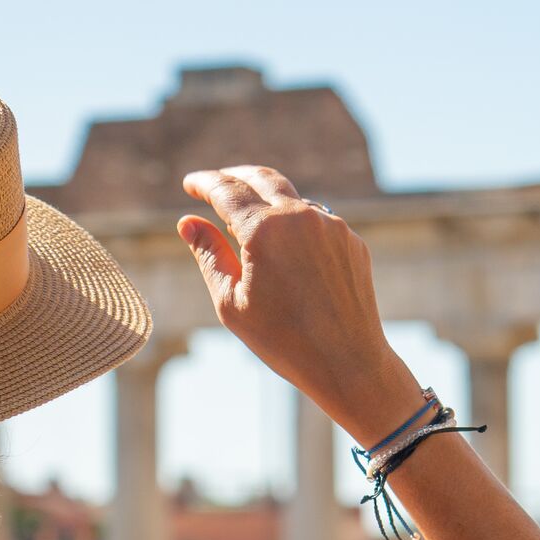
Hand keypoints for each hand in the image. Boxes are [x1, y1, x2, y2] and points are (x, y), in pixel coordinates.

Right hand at [179, 166, 421, 443]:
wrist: (348, 363)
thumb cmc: (284, 340)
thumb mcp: (231, 302)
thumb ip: (209, 255)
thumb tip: (187, 222)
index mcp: (265, 229)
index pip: (226, 190)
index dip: (204, 183)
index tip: (190, 184)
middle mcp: (301, 217)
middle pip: (262, 178)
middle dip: (234, 176)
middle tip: (216, 183)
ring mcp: (332, 226)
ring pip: (292, 201)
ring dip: (267, 203)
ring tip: (247, 223)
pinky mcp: (351, 241)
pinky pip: (317, 223)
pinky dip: (296, 227)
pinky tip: (286, 250)